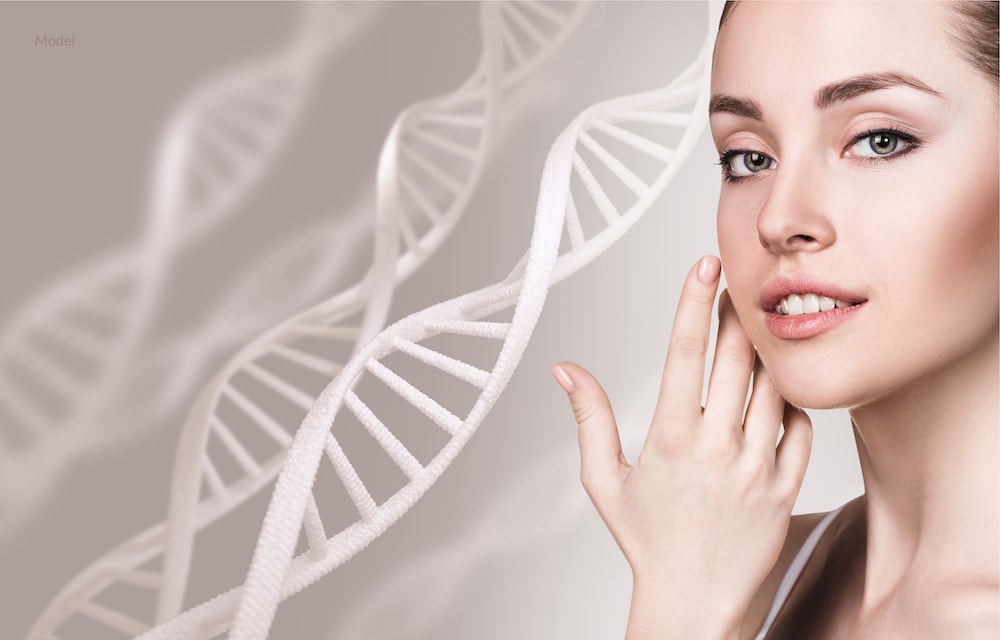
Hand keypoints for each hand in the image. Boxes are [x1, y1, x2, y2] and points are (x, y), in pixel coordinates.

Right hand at [551, 256, 811, 638]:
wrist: (696, 604)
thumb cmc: (648, 542)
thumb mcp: (604, 481)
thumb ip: (588, 418)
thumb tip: (565, 369)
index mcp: (670, 438)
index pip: (683, 352)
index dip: (693, 300)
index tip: (704, 263)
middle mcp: (718, 446)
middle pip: (735, 356)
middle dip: (736, 311)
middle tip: (735, 285)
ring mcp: (758, 466)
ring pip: (773, 385)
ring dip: (767, 350)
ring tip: (758, 329)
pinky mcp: (785, 486)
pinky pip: (801, 427)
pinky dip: (793, 400)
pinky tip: (779, 389)